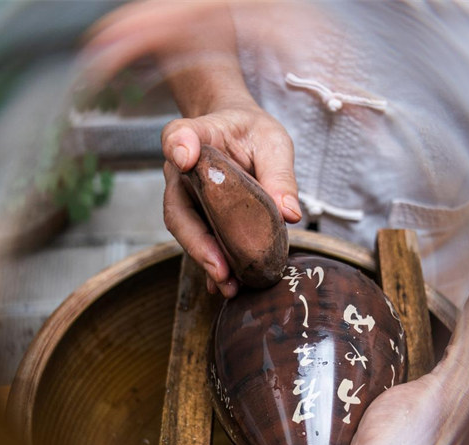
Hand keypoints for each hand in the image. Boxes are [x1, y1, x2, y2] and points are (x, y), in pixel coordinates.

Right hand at [162, 108, 300, 296]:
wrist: (240, 135)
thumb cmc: (253, 133)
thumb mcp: (273, 143)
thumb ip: (280, 174)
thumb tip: (290, 215)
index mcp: (198, 137)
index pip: (179, 136)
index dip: (179, 146)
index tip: (185, 156)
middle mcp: (182, 171)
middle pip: (178, 207)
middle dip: (197, 242)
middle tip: (220, 268)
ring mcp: (186, 197)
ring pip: (187, 231)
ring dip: (205, 260)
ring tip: (228, 285)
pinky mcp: (197, 216)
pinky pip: (201, 241)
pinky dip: (213, 264)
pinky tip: (228, 285)